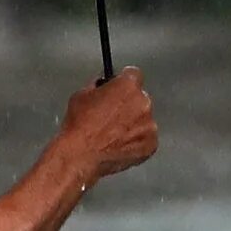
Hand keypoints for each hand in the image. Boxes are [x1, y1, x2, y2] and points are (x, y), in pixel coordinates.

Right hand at [58, 67, 156, 181]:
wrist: (80, 156)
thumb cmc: (79, 126)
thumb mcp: (82, 95)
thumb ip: (98, 86)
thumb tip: (103, 86)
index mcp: (128, 86)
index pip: (134, 74)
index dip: (124, 81)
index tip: (120, 88)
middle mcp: (143, 103)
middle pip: (140, 98)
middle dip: (129, 104)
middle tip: (112, 116)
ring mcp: (149, 125)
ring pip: (144, 119)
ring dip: (133, 123)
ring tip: (114, 134)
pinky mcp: (150, 145)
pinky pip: (146, 139)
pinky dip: (136, 142)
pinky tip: (120, 145)